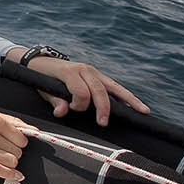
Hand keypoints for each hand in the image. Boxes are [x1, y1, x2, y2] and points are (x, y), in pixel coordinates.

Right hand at [0, 102, 28, 182]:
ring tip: (1, 156)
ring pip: (10, 161)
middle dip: (14, 151)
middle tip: (4, 148)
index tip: (13, 141)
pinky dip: (10, 175)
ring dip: (10, 161)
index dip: (20, 141)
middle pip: (17, 151)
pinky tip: (16, 176)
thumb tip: (34, 131)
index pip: (21, 139)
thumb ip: (12, 121)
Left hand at [25, 56, 149, 124]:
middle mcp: (84, 70)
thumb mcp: (42, 88)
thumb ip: (53, 100)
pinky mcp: (98, 75)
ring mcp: (93, 72)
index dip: (79, 104)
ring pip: (113, 86)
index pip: (80, 91)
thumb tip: (62, 112)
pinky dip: (125, 96)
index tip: (73, 110)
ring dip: (128, 99)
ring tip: (143, 111)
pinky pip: (114, 86)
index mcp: (69, 72)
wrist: (40, 60)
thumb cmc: (40, 77)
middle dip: (103, 108)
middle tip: (103, 123)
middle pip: (99, 90)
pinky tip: (136, 105)